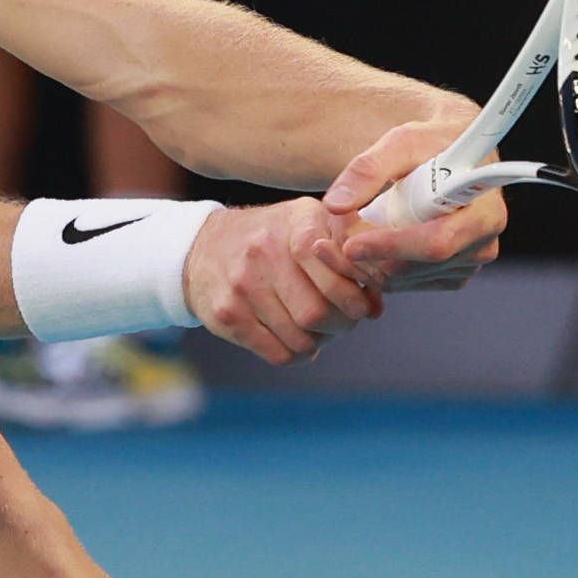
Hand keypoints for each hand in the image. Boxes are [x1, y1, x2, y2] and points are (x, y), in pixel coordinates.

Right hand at [184, 198, 380, 364]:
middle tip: (340, 320)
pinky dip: (297, 355)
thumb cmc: (273, 238)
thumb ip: (351, 256)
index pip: (337, 266)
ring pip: (301, 339)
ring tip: (316, 328)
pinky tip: (295, 339)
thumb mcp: (311, 224)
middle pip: (318, 313)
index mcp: (295, 223)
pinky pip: (278, 354)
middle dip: (340, 325)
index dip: (355, 294)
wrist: (202, 247)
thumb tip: (375, 308)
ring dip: (319, 342)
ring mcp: (241, 286)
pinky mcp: (226, 315)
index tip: (360, 302)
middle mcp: (264, 251)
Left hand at [326, 118, 508, 289]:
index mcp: (483, 211)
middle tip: (334, 231)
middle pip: (411, 268)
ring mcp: (466, 264)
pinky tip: (368, 239)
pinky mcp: (450, 275)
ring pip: (399, 280)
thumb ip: (368, 169)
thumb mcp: (402, 142)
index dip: (389, 247)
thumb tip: (336, 203)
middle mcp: (481, 244)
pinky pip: (402, 283)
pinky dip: (375, 265)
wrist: (455, 153)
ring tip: (349, 226)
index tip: (349, 244)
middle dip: (364, 254)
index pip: (434, 244)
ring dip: (363, 260)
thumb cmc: (433, 143)